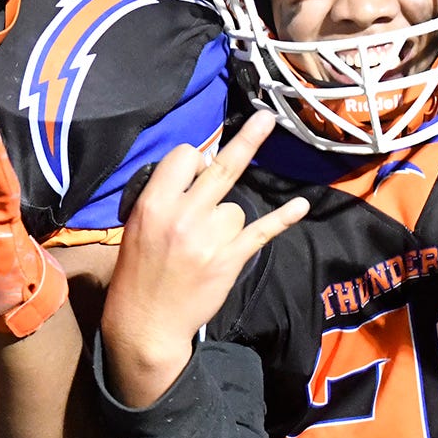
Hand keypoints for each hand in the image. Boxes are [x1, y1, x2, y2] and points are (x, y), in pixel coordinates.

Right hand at [103, 113, 309, 407]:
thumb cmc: (138, 271)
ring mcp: (210, 237)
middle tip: (267, 116)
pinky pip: (262, 230)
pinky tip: (301, 206)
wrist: (146, 322)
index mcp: (154, 203)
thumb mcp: (137, 225)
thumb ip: (165, 195)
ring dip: (228, 220)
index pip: (184, 157)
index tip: (194, 169)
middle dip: (246, 139)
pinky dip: (283, 218)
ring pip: (236, 207)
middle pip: (220, 167)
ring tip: (206, 245)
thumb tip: (203, 165)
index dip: (192, 160)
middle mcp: (184, 215)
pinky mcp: (230, 258)